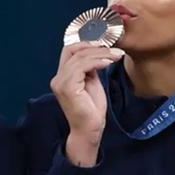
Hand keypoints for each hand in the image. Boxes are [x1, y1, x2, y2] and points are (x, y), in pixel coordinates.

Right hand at [50, 41, 122, 166]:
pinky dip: (98, 61)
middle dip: (96, 47)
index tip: (106, 45)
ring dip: (101, 54)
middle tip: (115, 50)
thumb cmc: (91, 110)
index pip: (70, 50)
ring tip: (116, 56)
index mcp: (62, 76)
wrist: (89, 130)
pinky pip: (83, 66)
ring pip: (80, 57)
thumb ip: (89, 68)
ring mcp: (61, 82)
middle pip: (74, 50)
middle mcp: (58, 78)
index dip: (87, 44)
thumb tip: (97, 53)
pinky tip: (109, 63)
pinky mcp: (67, 87)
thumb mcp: (91, 83)